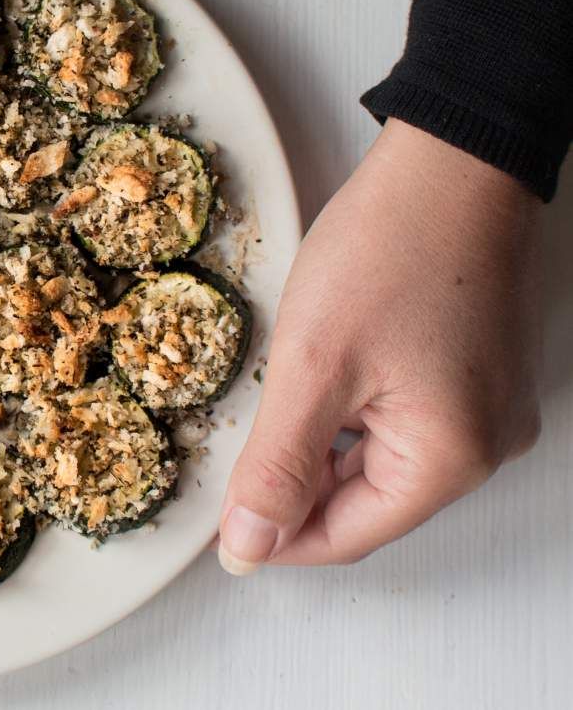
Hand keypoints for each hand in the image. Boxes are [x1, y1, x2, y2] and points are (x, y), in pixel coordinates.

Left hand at [218, 119, 542, 570]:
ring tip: (295, 377)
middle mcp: (485, 448)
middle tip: (245, 433)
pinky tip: (331, 365)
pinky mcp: (480, 377)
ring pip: (380, 460)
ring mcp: (488, 412)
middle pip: (366, 501)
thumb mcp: (313, 366)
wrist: (451, 160)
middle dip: (299, 479)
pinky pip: (404, 420)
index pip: (346, 536)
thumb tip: (248, 549)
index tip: (221, 527)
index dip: (275, 536)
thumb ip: (277, 468)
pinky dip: (355, 408)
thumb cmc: (391, 248)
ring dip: (323, 439)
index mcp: (451, 460)